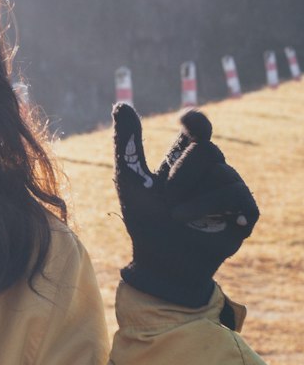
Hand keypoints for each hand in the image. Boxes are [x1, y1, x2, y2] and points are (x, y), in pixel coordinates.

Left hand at [112, 103, 258, 306]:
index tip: (187, 122)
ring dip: (188, 196)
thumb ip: (127, 142)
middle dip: (179, 174)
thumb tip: (120, 103)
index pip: (197, 126)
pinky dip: (206, 206)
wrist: (160, 262)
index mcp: (185, 158)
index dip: (196, 121)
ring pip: (220, 170)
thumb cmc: (144, 222)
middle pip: (205, 149)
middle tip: (166, 198)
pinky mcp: (244, 210)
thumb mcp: (130, 180)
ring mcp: (230, 188)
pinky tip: (192, 220)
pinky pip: (233, 193)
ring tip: (175, 216)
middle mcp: (211, 169)